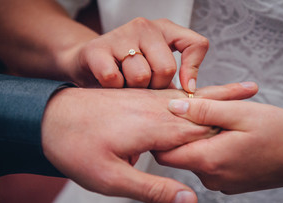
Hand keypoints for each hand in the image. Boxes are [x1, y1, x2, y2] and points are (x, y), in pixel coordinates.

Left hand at [41, 83, 257, 202]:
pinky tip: (194, 96)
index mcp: (154, 128)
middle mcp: (153, 109)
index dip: (226, 131)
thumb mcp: (111, 180)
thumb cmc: (76, 149)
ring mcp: (144, 99)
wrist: (49, 117)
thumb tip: (191, 200)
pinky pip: (168, 95)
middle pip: (199, 108)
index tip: (250, 132)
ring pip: (186, 98)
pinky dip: (188, 94)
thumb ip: (153, 189)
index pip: (201, 130)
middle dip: (227, 102)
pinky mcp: (135, 96)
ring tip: (235, 88)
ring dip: (211, 94)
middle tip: (252, 92)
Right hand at [73, 17, 208, 90]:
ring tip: (126, 84)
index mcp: (164, 30)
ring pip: (140, 76)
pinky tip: (110, 85)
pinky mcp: (97, 48)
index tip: (186, 89)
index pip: (196, 44)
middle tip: (143, 87)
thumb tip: (190, 95)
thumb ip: (173, 79)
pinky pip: (114, 79)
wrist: (86, 63)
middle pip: (166, 68)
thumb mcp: (155, 69)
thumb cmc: (127, 70)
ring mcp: (120, 35)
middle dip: (156, 87)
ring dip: (133, 90)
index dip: (193, 71)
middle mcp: (144, 26)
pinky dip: (114, 89)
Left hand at [155, 98, 282, 193]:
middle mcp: (210, 178)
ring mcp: (221, 183)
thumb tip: (172, 107)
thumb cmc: (280, 132)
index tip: (166, 117)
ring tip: (217, 120)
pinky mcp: (229, 183)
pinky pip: (210, 164)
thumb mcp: (241, 113)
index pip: (164, 155)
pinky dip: (211, 148)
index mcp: (209, 161)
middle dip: (182, 133)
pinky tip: (227, 134)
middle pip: (179, 155)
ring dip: (199, 140)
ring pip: (195, 158)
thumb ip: (204, 110)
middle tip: (197, 111)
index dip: (160, 135)